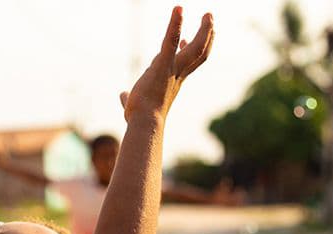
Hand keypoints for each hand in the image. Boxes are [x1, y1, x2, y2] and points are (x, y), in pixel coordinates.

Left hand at [120, 7, 213, 122]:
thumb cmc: (139, 118)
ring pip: (196, 47)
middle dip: (206, 36)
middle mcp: (177, 76)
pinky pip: (171, 40)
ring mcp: (172, 69)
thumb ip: (129, 97)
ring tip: (208, 14)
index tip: (185, 40)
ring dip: (204, 29)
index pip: (185, 64)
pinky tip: (178, 9)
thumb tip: (123, 96)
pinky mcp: (162, 64)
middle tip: (209, 19)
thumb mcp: (134, 104)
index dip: (187, 50)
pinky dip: (175, 24)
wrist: (144, 123)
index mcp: (172, 83)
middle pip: (199, 53)